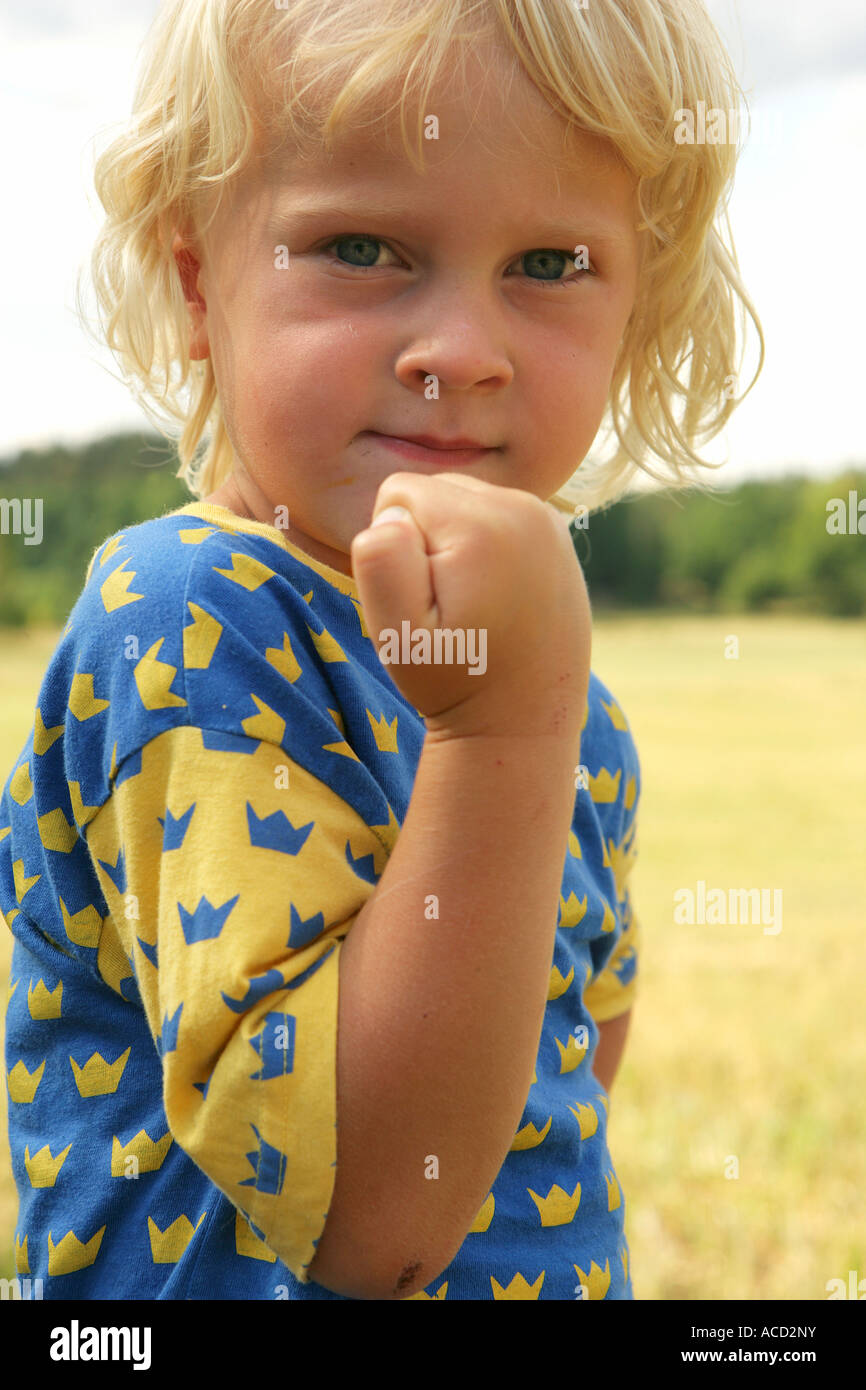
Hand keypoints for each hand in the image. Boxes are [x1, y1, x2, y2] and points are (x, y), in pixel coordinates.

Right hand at [350, 472, 590, 738]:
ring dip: (454, 543)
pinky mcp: (557, 535)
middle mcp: (522, 507)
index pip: (397, 492)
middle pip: (434, 489)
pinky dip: (485, 547)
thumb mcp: (399, 635)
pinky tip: (495, 597)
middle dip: (425, 538)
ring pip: (464, 500)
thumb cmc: (454, 680)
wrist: (523, 718)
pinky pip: (496, 516)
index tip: (421, 595)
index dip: (393, 545)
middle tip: (447, 604)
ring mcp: (547, 519)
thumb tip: (392, 514)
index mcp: (479, 524)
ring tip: (473, 603)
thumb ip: (381, 563)